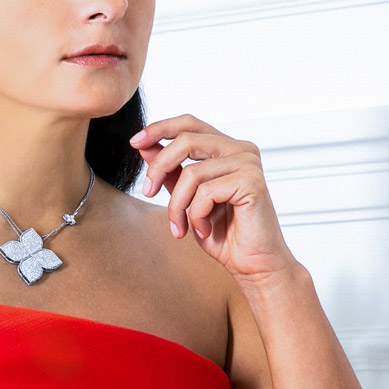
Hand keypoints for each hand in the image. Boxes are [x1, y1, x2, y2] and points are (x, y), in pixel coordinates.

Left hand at [129, 113, 296, 282]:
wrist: (253, 264)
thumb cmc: (223, 233)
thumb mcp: (188, 198)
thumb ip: (172, 172)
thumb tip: (145, 147)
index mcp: (227, 148)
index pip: (189, 123)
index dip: (160, 128)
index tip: (135, 143)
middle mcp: (241, 149)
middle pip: (186, 140)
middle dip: (159, 167)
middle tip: (148, 192)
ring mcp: (248, 164)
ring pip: (191, 173)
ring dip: (177, 205)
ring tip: (180, 226)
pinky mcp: (252, 183)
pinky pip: (205, 193)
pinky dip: (196, 216)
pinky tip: (204, 230)